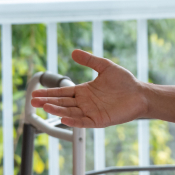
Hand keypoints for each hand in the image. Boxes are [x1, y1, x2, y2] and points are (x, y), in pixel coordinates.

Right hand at [30, 49, 147, 127]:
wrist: (141, 93)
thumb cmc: (125, 82)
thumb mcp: (105, 66)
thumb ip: (89, 60)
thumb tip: (73, 52)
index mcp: (84, 91)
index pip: (62, 92)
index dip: (49, 92)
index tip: (35, 92)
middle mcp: (85, 103)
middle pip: (62, 103)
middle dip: (47, 101)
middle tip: (33, 101)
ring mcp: (91, 112)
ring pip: (69, 112)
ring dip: (57, 110)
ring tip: (45, 106)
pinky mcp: (99, 120)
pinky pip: (83, 122)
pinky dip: (73, 121)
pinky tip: (63, 118)